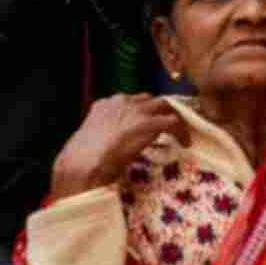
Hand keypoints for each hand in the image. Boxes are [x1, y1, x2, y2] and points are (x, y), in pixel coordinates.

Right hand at [50, 94, 192, 199]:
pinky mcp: (149, 123)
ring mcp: (136, 111)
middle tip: (166, 127)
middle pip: (149, 100)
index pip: (130, 102)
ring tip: (180, 133)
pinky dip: (181, 132)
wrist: (84, 163)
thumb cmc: (81, 160)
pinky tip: (185, 143)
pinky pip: (172, 122)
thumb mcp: (91, 143)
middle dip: (159, 112)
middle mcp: (121, 102)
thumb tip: (110, 147)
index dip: (140, 113)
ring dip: (172, 118)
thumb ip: (103, 138)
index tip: (145, 124)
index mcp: (104, 106)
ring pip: (164, 106)